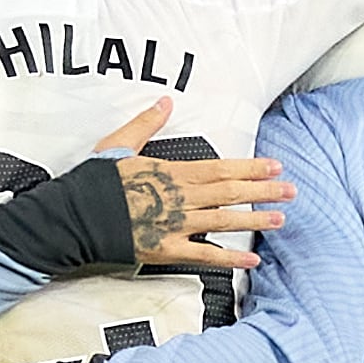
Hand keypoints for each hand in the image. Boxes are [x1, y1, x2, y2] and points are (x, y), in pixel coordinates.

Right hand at [99, 96, 286, 271]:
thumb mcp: (118, 144)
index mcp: (170, 171)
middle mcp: (178, 197)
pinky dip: (229, 258)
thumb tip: (166, 102)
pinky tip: (251, 260)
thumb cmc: (93, 182)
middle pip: (229, 192)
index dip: (250, 167)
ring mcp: (174, 224)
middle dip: (263, 191)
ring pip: (223, 220)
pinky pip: (203, 255)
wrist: (73, 216)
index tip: (274, 165)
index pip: (219, 167)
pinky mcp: (165, 249)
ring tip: (280, 219)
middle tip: (291, 190)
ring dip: (254, 220)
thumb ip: (146, 124)